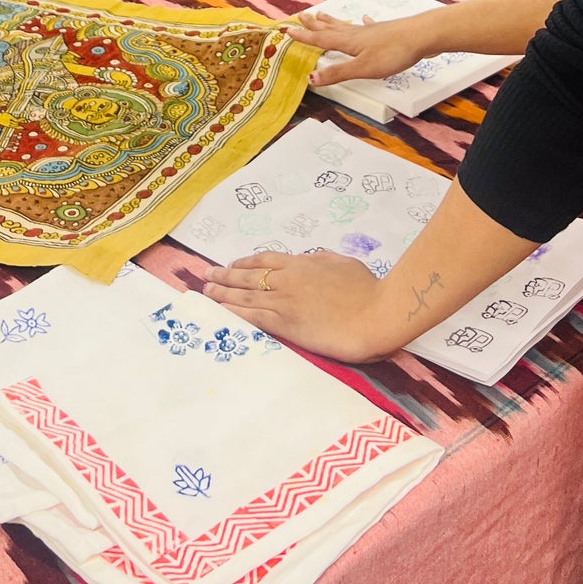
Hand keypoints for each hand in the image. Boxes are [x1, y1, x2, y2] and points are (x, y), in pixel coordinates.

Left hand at [204, 251, 393, 362]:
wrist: (376, 312)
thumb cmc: (367, 289)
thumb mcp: (342, 264)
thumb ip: (321, 261)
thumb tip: (309, 260)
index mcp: (302, 264)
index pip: (265, 261)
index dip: (246, 263)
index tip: (233, 266)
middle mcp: (287, 279)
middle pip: (248, 275)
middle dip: (225, 276)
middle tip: (207, 275)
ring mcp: (284, 300)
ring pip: (245, 295)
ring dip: (223, 293)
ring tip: (206, 291)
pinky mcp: (285, 323)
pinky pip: (252, 316)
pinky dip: (233, 313)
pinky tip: (220, 312)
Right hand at [294, 10, 436, 86]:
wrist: (421, 36)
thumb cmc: (393, 52)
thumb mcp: (363, 68)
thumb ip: (337, 73)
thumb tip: (311, 78)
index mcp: (348, 42)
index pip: (320, 40)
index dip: (303, 37)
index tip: (287, 30)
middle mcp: (356, 34)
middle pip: (330, 28)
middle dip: (314, 24)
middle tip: (301, 16)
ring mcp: (370, 31)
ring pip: (346, 25)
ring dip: (331, 21)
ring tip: (322, 14)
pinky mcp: (385, 32)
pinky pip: (367, 26)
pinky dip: (362, 23)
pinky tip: (363, 19)